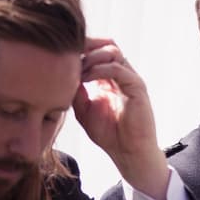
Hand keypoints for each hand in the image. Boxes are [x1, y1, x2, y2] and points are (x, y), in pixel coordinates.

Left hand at [73, 38, 169, 199]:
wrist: (129, 153)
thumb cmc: (110, 135)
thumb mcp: (84, 110)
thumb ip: (76, 92)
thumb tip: (63, 76)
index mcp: (112, 79)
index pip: (99, 52)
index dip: (82, 50)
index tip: (61, 55)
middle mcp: (123, 76)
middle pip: (107, 46)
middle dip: (87, 46)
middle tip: (68, 54)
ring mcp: (131, 80)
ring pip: (113, 52)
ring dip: (91, 57)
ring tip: (76, 68)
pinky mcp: (138, 88)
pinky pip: (118, 69)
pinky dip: (99, 69)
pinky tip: (85, 78)